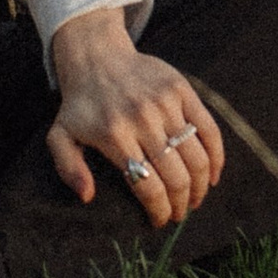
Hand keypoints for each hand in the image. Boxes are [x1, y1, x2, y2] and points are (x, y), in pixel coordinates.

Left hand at [44, 8, 223, 227]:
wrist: (96, 56)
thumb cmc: (81, 104)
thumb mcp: (60, 135)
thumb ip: (68, 168)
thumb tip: (87, 196)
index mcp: (113, 135)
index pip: (147, 186)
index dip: (159, 211)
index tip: (160, 222)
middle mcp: (142, 119)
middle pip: (176, 176)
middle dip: (181, 204)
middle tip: (180, 214)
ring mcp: (165, 103)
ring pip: (196, 157)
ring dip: (200, 186)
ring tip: (195, 199)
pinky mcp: (182, 89)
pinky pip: (208, 129)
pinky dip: (217, 157)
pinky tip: (213, 175)